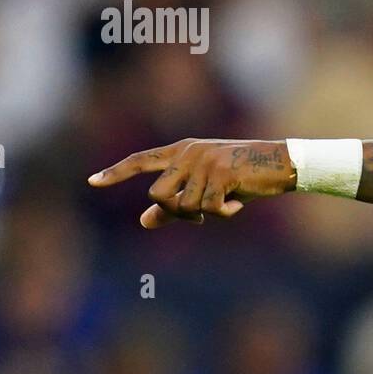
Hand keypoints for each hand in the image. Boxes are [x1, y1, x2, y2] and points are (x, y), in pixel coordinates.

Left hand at [88, 139, 296, 227]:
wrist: (280, 164)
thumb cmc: (243, 177)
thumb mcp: (207, 188)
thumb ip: (174, 204)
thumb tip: (143, 222)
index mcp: (181, 151)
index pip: (140, 160)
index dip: (116, 173)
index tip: (92, 182)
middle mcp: (188, 153)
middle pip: (158, 195)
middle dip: (177, 213)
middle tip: (200, 216)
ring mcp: (203, 162)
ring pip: (184, 205)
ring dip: (203, 214)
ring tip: (225, 204)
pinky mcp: (220, 173)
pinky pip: (209, 208)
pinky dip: (223, 214)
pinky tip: (237, 206)